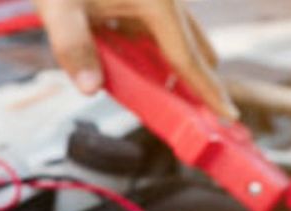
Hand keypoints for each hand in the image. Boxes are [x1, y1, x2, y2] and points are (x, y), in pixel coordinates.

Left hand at [33, 0, 238, 118]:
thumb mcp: (60, 7)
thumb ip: (74, 46)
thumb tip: (90, 87)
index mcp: (158, 2)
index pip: (188, 58)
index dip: (208, 90)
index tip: (230, 115)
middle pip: (191, 50)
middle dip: (193, 83)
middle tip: (194, 118)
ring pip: (175, 42)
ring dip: (168, 71)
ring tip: (163, 102)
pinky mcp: (141, 0)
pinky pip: (155, 35)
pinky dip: (150, 56)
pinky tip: (130, 69)